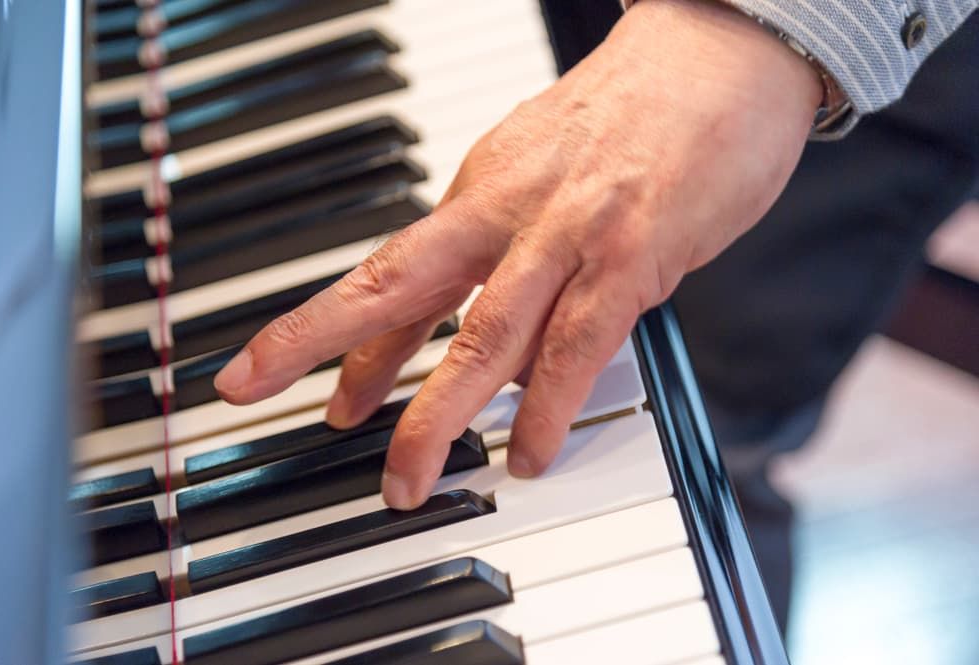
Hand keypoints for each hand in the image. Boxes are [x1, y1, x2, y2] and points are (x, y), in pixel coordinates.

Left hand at [214, 0, 821, 508]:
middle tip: (261, 397)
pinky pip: (578, 344)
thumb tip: (492, 342)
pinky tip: (530, 451)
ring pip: (483, 334)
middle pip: (397, 283)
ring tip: (407, 480)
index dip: (338, 335)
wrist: (719, 53)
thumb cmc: (634, 119)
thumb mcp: (546, 175)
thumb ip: (511, 256)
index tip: (289, 381)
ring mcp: (567, 232)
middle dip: (318, 343)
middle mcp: (508, 210)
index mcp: (480, 191)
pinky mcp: (633, 255)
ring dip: (437, 413)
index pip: (394, 273)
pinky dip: (549, 407)